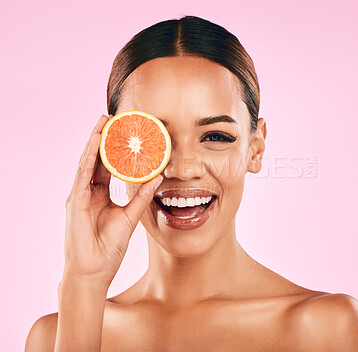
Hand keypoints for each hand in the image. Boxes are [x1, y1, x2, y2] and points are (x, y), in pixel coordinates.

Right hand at [63, 114, 161, 287]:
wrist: (94, 271)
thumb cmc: (109, 248)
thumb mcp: (129, 217)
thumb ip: (141, 197)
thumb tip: (157, 178)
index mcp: (101, 195)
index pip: (108, 166)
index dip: (116, 149)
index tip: (125, 133)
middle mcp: (89, 191)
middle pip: (97, 159)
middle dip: (104, 138)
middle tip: (114, 119)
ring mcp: (80, 195)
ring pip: (88, 162)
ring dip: (95, 141)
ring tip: (104, 121)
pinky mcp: (75, 201)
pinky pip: (83, 174)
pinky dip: (89, 157)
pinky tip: (95, 141)